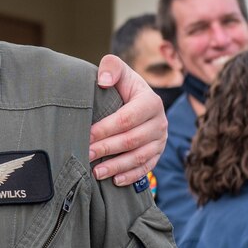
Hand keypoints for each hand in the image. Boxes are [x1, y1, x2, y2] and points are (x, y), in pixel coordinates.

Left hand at [91, 54, 167, 185]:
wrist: (136, 99)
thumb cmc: (121, 85)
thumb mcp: (118, 70)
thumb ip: (111, 67)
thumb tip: (104, 81)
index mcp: (150, 101)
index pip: (127, 118)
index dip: (106, 128)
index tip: (87, 135)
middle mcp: (160, 122)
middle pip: (132, 140)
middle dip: (107, 148)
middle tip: (86, 155)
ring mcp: (161, 140)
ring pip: (139, 157)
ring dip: (117, 167)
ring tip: (96, 172)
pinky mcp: (157, 153)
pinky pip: (146, 168)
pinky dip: (131, 176)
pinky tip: (115, 181)